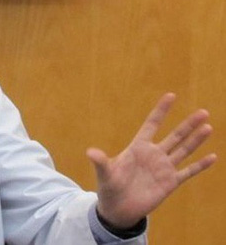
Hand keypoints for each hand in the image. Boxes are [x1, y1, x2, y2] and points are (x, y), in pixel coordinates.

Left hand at [86, 93, 216, 228]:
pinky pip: (188, 172)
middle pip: (175, 136)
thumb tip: (90, 152)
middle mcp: (154, 155)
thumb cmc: (110, 187)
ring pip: (184, 150)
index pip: (152, 124)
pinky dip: (200, 165)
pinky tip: (212, 156)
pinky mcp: (170, 183)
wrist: (118, 209)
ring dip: (196, 139)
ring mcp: (163, 168)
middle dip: (188, 124)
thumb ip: (101, 162)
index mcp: (138, 147)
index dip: (161, 111)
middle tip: (203, 111)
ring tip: (208, 127)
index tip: (171, 95)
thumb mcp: (105, 173)